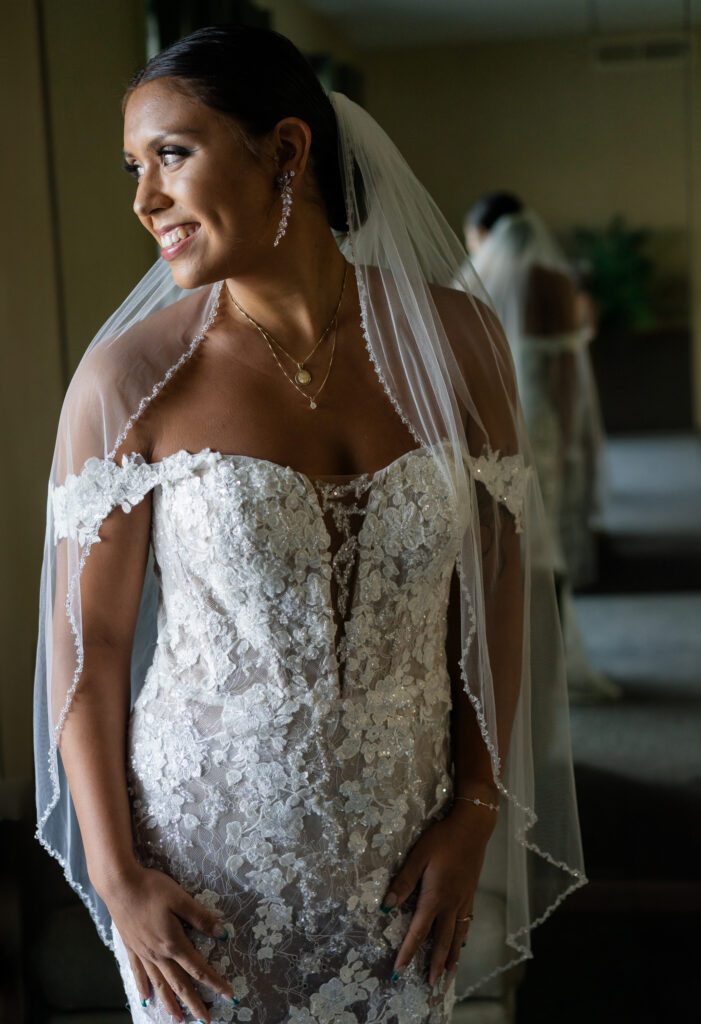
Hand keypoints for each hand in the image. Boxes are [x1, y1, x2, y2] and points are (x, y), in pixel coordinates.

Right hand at [96, 863, 237, 1021]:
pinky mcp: (131, 947)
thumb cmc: (152, 888)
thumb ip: (200, 917)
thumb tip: (222, 934)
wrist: (119, 885)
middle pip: (179, 983)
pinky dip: (143, 987)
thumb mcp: (180, 898)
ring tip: (178, 1019)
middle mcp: (158, 954)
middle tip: (206, 1020)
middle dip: (194, 1003)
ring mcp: (143, 953)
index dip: (214, 983)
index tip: (229, 996)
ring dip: (170, 1003)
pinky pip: (139, 973)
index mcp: (173, 943)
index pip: (198, 969)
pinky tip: (146, 998)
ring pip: (159, 984)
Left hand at [382, 804, 495, 986]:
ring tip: (449, 974)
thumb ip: (403, 882)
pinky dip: (462, 937)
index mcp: (435, 897)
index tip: (400, 970)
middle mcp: (451, 904)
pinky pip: (466, 922)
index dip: (408, 952)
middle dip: (435, 964)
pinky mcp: (470, 893)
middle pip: (442, 941)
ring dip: (452, 956)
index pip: (418, 931)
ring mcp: (463, 899)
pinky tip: (462, 942)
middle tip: (432, 985)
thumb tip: (386, 906)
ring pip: (457, 935)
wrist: (472, 827)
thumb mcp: (417, 856)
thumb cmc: (442, 838)